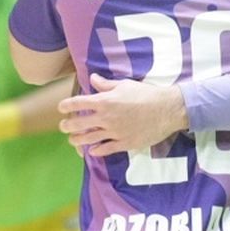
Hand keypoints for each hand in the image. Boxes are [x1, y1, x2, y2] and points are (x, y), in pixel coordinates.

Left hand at [58, 73, 188, 155]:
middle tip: (64, 126)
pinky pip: (105, 150)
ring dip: (77, 140)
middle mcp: (106, 118)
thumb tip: (92, 79)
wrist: (167, 110)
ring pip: (89, 139)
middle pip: (78, 124)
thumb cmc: (146, 94)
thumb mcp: (125, 85)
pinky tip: (92, 151)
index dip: (66, 105)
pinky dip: (96, 151)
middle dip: (67, 125)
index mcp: (105, 101)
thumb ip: (106, 85)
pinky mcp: (124, 143)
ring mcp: (114, 133)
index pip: (78, 103)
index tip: (61, 108)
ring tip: (73, 140)